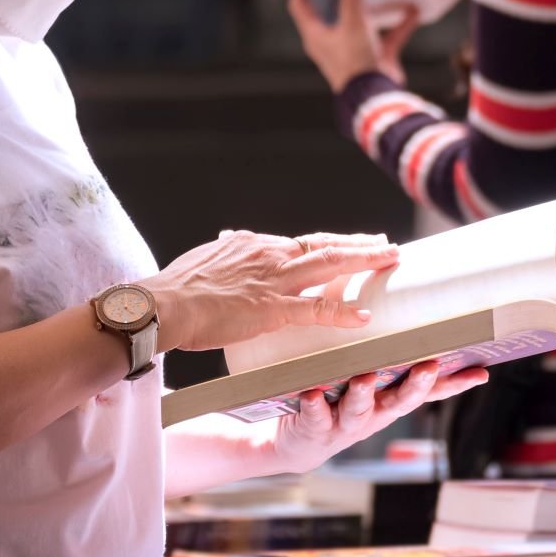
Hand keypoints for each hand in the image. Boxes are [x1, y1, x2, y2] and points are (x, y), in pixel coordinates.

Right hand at [150, 231, 399, 351]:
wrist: (164, 304)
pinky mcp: (271, 309)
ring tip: (391, 260)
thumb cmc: (178, 287)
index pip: (302, 242)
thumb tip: (228, 239)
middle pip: (325, 245)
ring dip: (364, 261)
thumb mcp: (206, 257)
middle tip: (387, 243)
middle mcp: (270, 254)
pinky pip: (316, 309)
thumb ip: (225, 250)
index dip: (330, 243)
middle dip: (360, 244)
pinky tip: (365, 317)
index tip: (350, 243)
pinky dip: (343, 312)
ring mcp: (274, 281)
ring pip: (329, 265)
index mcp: (256, 244)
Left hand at [270, 362, 489, 473]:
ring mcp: (346, 422)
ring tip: (365, 379)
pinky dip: (315, 406)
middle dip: (416, 385)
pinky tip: (313, 394)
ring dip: (364, 394)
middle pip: (401, 400)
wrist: (297, 440)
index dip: (455, 382)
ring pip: (359, 409)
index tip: (480, 371)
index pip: (430, 390)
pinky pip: (316, 417)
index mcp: (390, 397)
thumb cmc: (337, 397)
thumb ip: (383, 351)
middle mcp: (374, 412)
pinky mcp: (315, 428)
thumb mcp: (367, 376)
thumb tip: (405, 306)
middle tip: (428, 367)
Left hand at [288, 0, 421, 91]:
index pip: (300, 5)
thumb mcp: (353, 23)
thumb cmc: (355, 62)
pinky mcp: (374, 60)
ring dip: (373, 7)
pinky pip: (386, 37)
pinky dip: (398, 25)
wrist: (377, 101)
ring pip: (361, 23)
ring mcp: (352, 51)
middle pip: (330, 11)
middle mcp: (330, 42)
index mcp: (315, 34)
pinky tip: (413, 11)